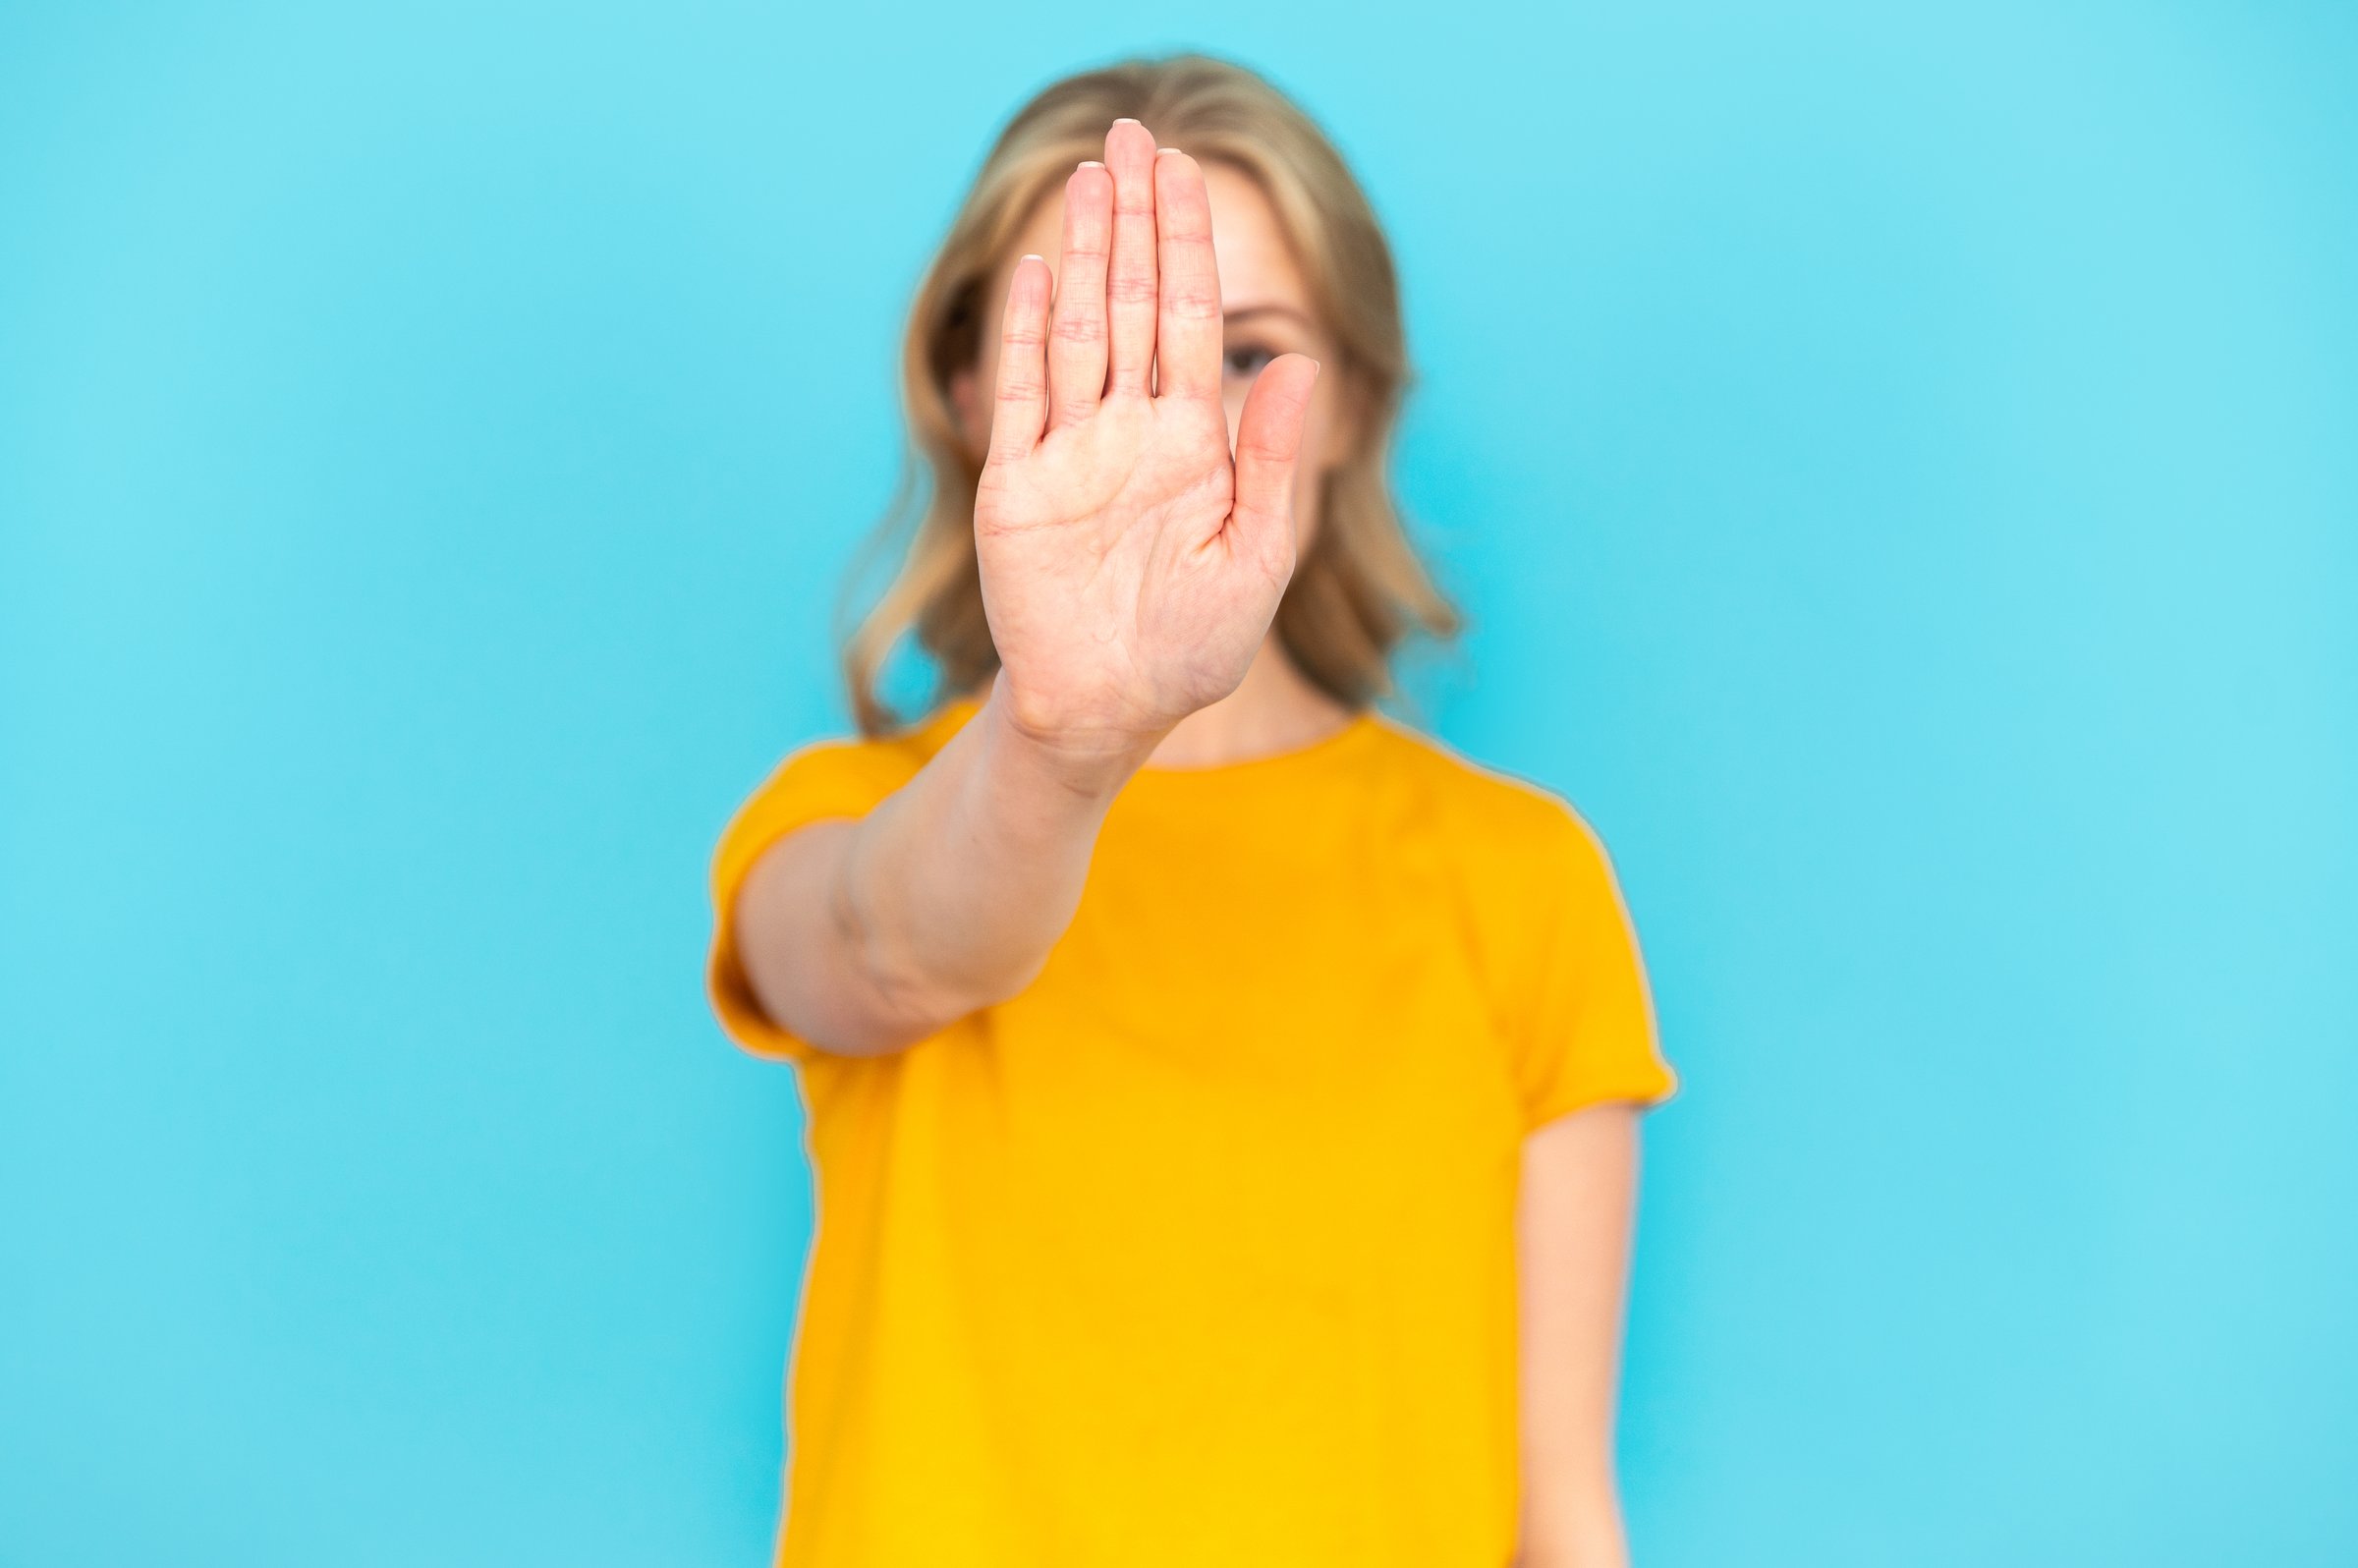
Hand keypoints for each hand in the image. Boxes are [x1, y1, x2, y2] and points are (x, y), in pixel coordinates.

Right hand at [972, 117, 1321, 769]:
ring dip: (1083, 255)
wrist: (1107, 713)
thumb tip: (1300, 362)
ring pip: (1078, 331)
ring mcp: (1068, 454)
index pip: (1189, 319)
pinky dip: (1026, 334)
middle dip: (1135, 221)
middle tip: (1132, 135)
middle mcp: (1128, 432)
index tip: (1182, 171)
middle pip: (1131, 303)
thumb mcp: (1253, 560)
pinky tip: (1037, 272)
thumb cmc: (1191, 650)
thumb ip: (1274, 463)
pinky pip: (1021, 396)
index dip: (1186, 243)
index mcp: (1191, 444)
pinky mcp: (1013, 488)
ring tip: (1093, 178)